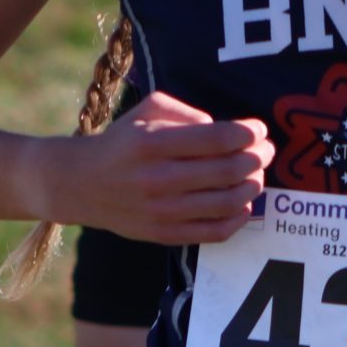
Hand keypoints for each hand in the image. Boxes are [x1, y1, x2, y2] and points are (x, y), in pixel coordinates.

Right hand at [67, 91, 272, 245]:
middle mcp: (157, 179)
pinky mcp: (164, 235)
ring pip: (228, 202)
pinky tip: (243, 204)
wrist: (80, 184)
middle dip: (257, 158)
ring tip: (256, 175)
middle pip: (228, 170)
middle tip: (265, 151)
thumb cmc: (122, 142)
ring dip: (253, 186)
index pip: (217, 138)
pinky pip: (215, 232)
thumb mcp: (145, 111)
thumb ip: (186, 112)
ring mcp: (161, 211)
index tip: (258, 130)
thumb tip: (222, 130)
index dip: (248, 133)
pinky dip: (239, 218)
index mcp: (152, 143)